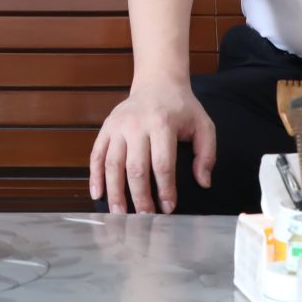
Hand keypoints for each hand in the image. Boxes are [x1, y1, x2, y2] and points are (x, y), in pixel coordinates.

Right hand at [89, 80, 214, 214]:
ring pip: (112, 164)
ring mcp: (117, 126)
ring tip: (119, 214)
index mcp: (162, 123)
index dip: (165, 189)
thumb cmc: (182, 107)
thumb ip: (206, 154)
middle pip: (135, 168)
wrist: (158, 82)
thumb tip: (203, 182)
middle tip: (144, 219)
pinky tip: (97, 194)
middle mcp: (136, 124)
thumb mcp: (203, 125)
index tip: (168, 208)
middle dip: (139, 196)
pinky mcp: (106, 128)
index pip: (162, 164)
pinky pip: (96, 154)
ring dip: (115, 192)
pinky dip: (95, 176)